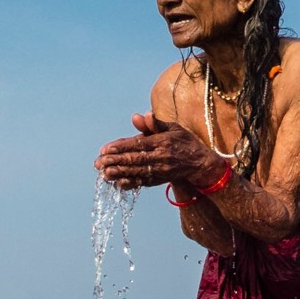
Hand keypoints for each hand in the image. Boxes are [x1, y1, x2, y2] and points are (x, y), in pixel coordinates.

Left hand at [95, 114, 225, 189]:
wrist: (201, 163)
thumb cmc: (185, 142)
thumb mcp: (174, 128)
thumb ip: (155, 123)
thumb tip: (140, 115)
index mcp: (162, 142)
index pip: (138, 145)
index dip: (121, 147)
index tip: (105, 149)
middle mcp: (161, 157)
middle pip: (135, 160)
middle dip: (115, 162)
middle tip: (99, 163)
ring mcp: (161, 170)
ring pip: (137, 172)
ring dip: (119, 173)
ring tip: (104, 174)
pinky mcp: (160, 180)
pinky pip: (143, 182)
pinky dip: (130, 184)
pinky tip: (117, 183)